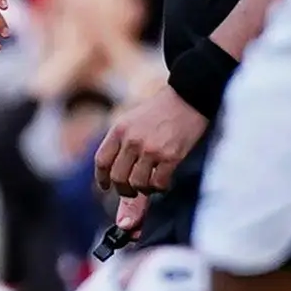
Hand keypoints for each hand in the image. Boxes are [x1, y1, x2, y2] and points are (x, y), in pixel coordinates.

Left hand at [93, 77, 207, 198]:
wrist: (188, 98)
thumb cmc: (161, 111)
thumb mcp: (133, 122)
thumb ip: (123, 144)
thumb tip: (117, 174)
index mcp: (119, 130)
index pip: (102, 161)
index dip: (102, 178)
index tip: (106, 187)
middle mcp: (131, 140)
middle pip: (118, 177)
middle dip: (124, 190)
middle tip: (132, 192)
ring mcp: (150, 149)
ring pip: (138, 184)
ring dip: (144, 190)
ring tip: (150, 185)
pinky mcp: (170, 156)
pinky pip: (159, 183)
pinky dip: (160, 187)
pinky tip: (164, 182)